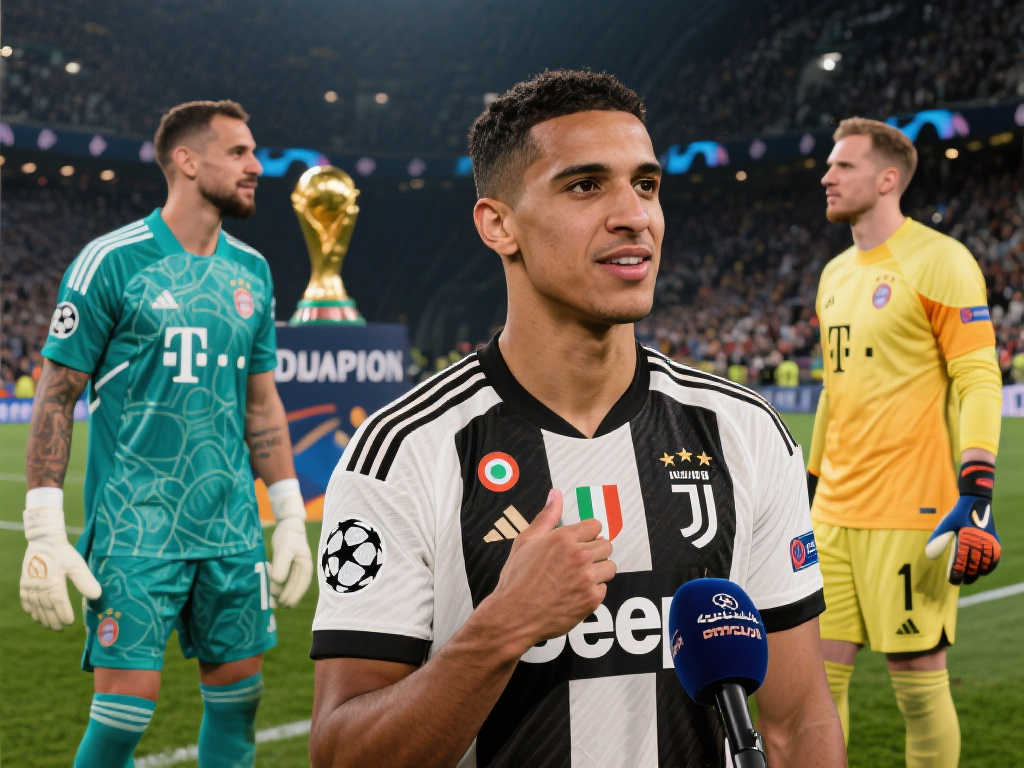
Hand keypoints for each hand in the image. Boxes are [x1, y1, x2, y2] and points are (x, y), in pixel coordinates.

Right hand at [20, 496, 100, 629]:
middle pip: (46, 608)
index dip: (63, 614)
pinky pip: (25, 599)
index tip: (69, 622)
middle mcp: (40, 586)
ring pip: (35, 606)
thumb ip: (85, 581)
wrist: (44, 540)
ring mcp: (30, 585)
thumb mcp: (77, 565)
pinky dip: (29, 608)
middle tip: (59, 629)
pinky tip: (34, 614)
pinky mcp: (24, 582)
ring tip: (48, 625)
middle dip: (53, 620)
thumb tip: (97, 596)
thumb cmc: (63, 553)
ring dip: (41, 617)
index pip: (59, 604)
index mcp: (53, 583)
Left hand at [268, 479, 312, 606]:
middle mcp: (301, 575)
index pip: (298, 591)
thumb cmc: (288, 536)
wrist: (288, 527)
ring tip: (265, 573)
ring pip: (283, 591)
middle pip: (290, 594)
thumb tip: (277, 582)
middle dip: (277, 594)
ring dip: (272, 588)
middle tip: (264, 588)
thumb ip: (282, 564)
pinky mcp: (287, 574)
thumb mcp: (284, 548)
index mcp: (306, 569)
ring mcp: (294, 575)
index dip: (286, 597)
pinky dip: (271, 584)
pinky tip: (265, 573)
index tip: (273, 600)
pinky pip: (279, 585)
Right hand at [491, 489, 616, 647]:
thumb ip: (547, 516)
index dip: (587, 534)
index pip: (595, 526)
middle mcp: (579, 556)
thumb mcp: (526, 540)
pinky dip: (592, 591)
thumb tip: (555, 495)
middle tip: (578, 562)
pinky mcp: (591, 599)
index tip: (580, 542)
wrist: (514, 614)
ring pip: (610, 567)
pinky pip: (603, 589)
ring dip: (598, 571)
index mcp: (564, 538)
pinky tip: (575, 592)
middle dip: (594, 551)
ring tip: (578, 577)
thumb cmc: (517, 579)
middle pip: (606, 545)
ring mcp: (587, 578)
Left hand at [925, 461, 999, 584]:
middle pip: (974, 566)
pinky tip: (983, 571)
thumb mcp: (944, 525)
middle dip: (967, 576)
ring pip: (985, 564)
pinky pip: (994, 557)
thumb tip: (929, 556)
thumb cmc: (957, 515)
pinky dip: (990, 566)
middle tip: (960, 582)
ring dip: (978, 573)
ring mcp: (989, 541)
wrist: (975, 502)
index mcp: (965, 538)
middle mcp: (979, 541)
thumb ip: (937, 540)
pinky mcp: (995, 540)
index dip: (957, 574)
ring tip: (970, 578)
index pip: (961, 563)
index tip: (953, 581)